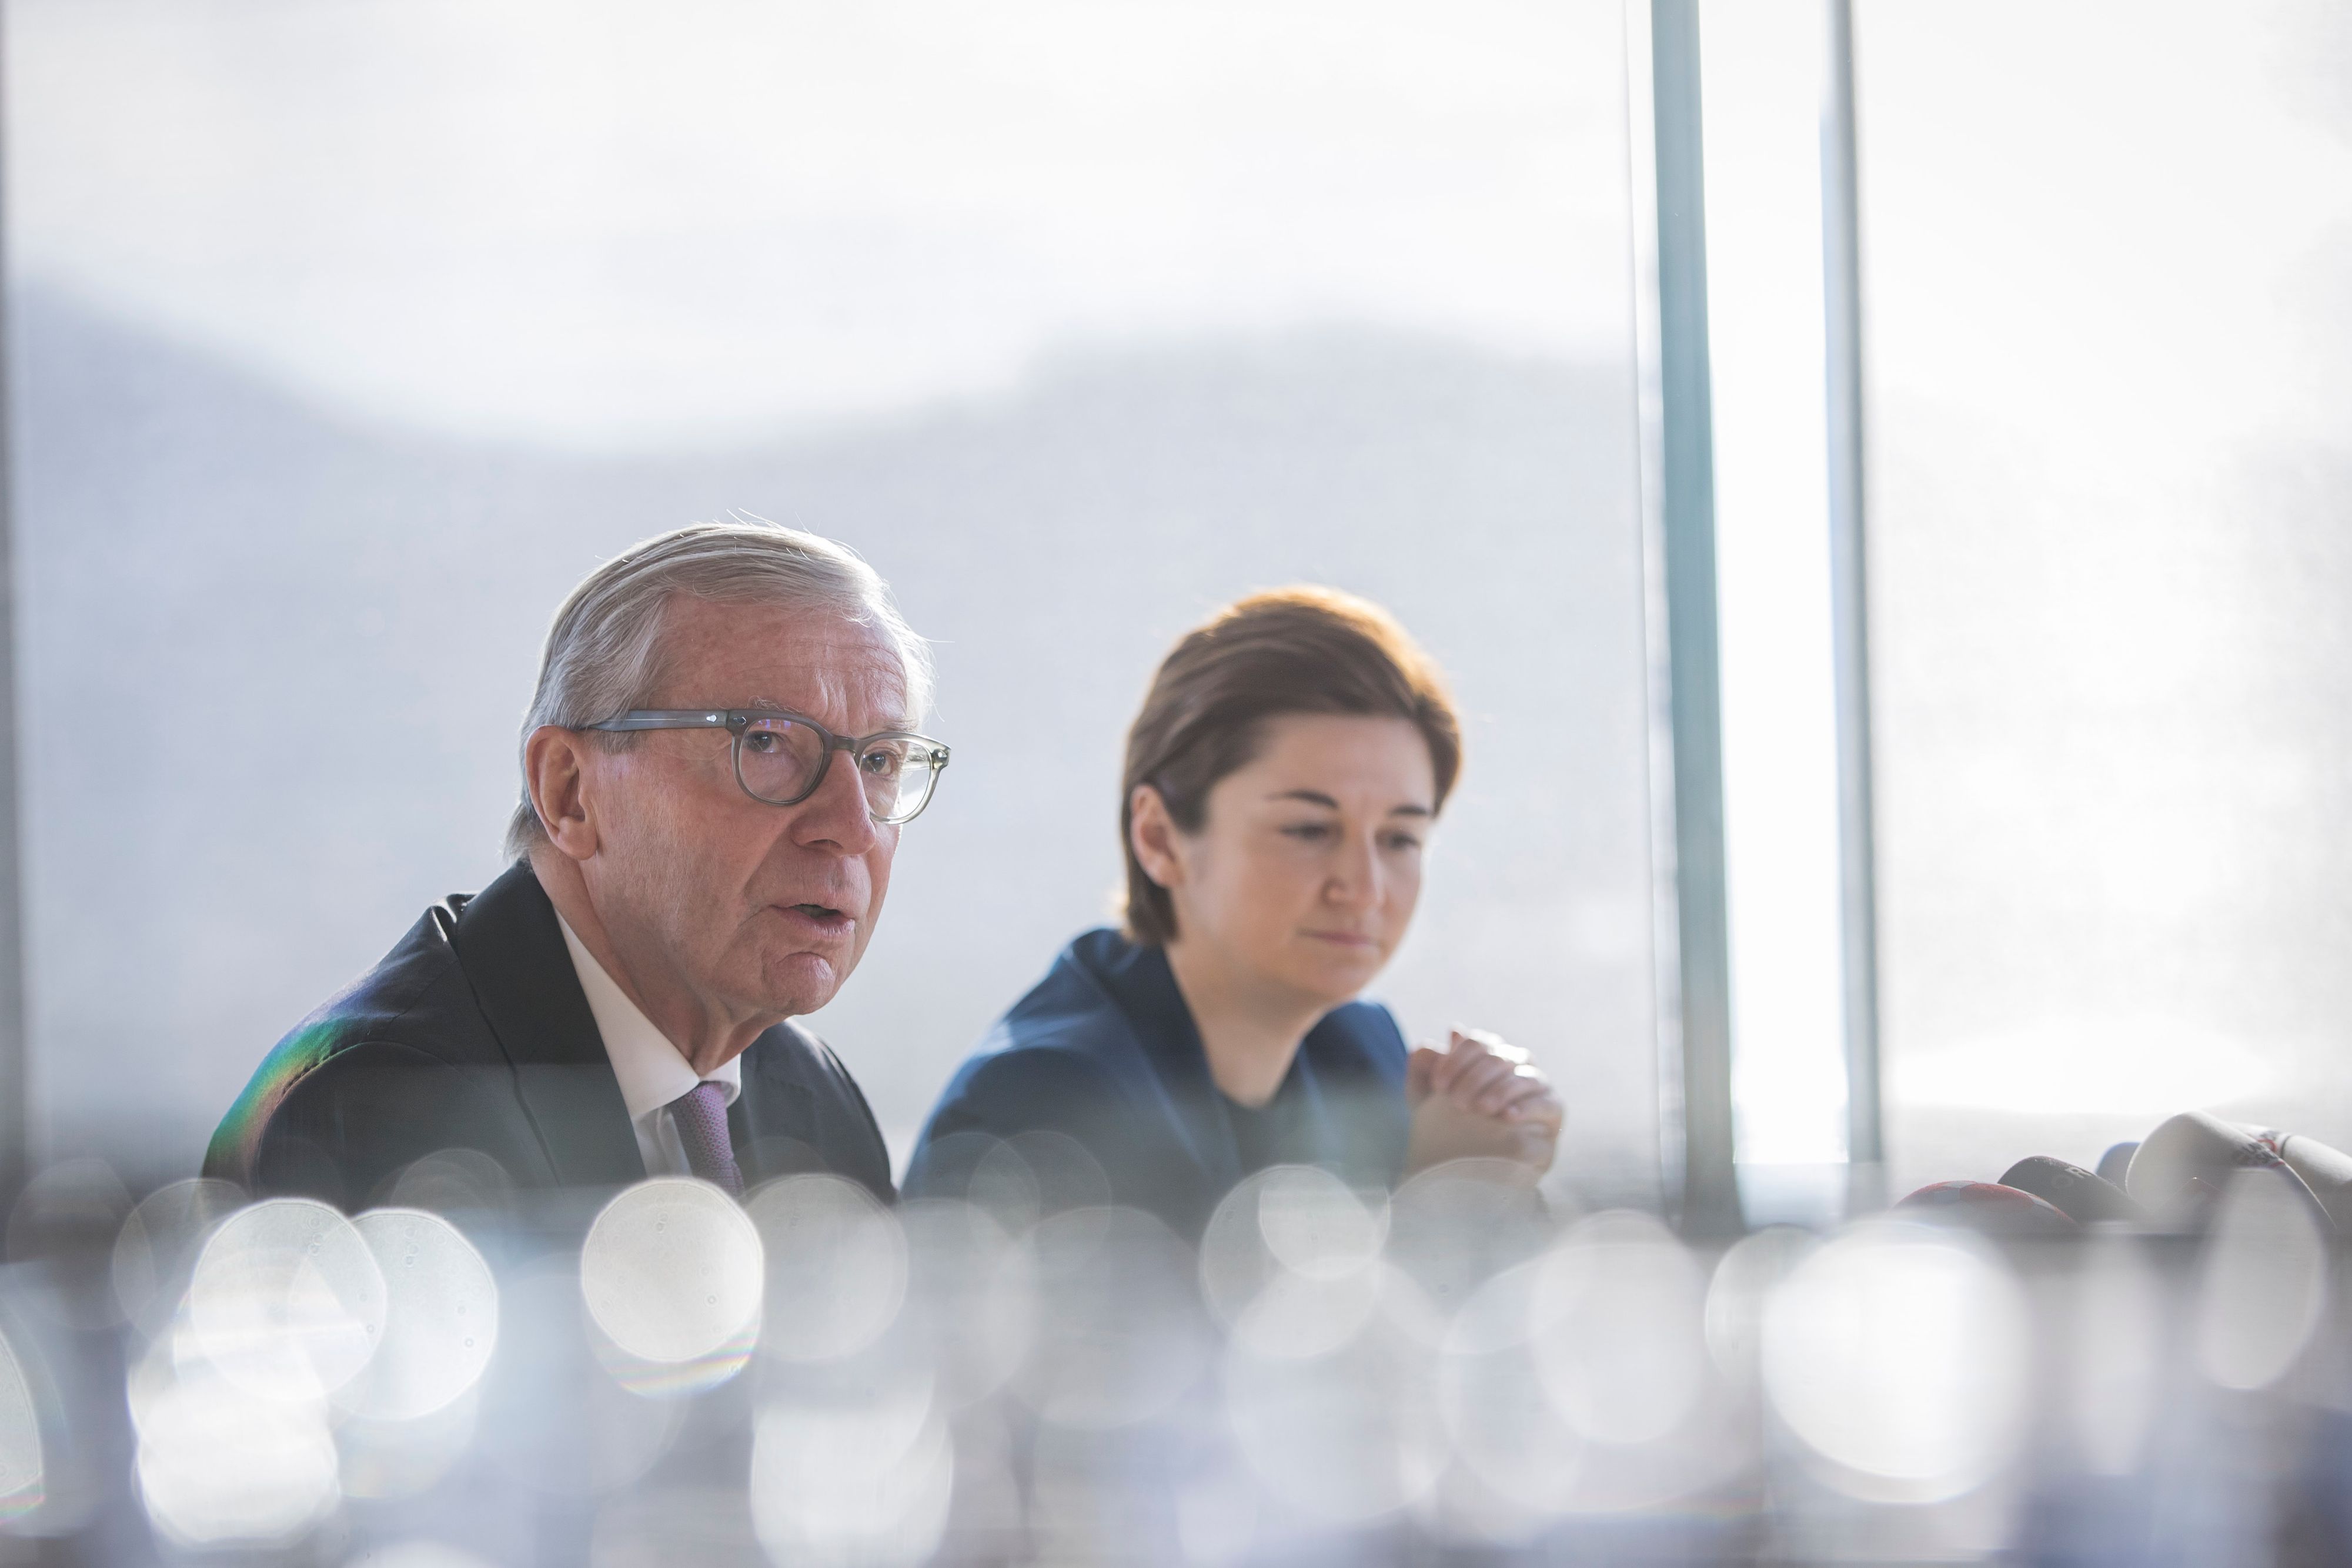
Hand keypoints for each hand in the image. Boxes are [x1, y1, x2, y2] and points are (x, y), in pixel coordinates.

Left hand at [1404, 1028, 1562, 1179]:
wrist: (1467, 1172)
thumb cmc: (1446, 1128)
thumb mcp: (1426, 1100)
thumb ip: (1427, 1066)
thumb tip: (1454, 1032)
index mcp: (1489, 1056)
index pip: (1478, 1043)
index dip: (1456, 1059)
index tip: (1438, 1085)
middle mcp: (1518, 1066)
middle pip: (1500, 1057)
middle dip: (1474, 1078)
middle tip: (1456, 1103)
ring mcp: (1538, 1089)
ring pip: (1525, 1076)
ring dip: (1500, 1090)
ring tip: (1480, 1109)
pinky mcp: (1552, 1116)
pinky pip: (1548, 1104)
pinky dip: (1528, 1107)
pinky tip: (1508, 1116)